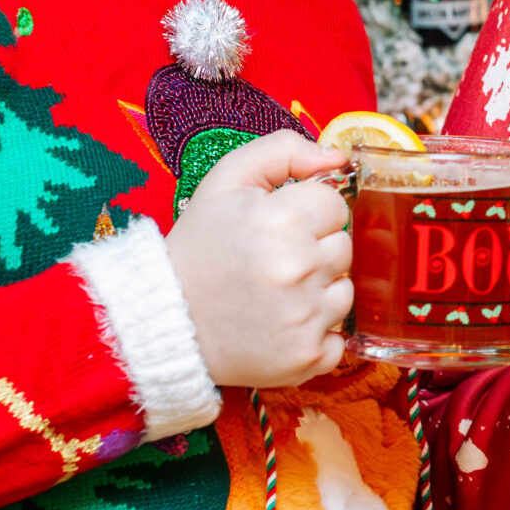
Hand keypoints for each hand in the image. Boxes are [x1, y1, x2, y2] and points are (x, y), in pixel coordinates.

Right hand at [164, 131, 354, 387]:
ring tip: (273, 294)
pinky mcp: (306, 358)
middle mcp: (298, 268)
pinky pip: (338, 338)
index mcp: (282, 220)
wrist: (164, 319)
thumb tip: (338, 157)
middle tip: (271, 261)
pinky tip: (279, 325)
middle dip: (313, 250)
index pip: (335, 205)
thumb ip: (284, 151)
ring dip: (317, 292)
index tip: (277, 227)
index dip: (306, 213)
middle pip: (343, 247)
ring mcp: (305, 317)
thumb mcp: (227, 180)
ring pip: (345, 291)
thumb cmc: (200, 246)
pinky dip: (314, 333)